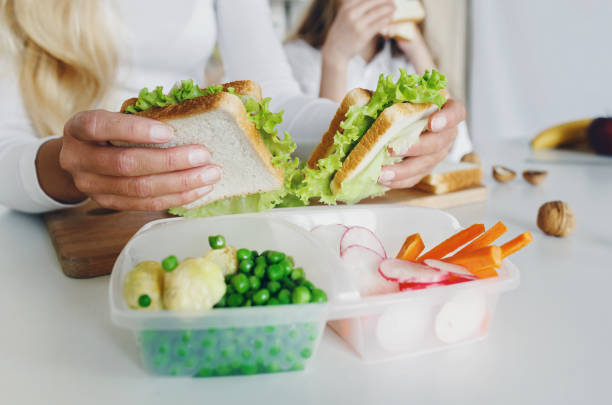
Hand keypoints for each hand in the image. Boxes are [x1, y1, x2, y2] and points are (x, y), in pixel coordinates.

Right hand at [57, 110, 220, 210]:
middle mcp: (79, 159)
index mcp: (79, 128)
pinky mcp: (109, 203)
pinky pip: (146, 204)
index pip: (101, 126)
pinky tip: (199, 189)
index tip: (169, 131)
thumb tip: (184, 94)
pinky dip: (176, 197)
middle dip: (171, 161)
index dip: (135, 130)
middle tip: (204, 154)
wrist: (81, 160)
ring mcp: (92, 186)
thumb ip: (143, 111)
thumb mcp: (114, 116)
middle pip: (127, 164)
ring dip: (180, 183)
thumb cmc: (107, 131)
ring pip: (140, 189)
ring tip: (210, 174)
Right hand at [321, 0, 394, 61]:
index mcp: (346, 6)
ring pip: (377, 12)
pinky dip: (386, 19)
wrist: (335, 50)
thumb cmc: (342, 32)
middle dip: (385, 0)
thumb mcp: (344, 15)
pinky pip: (378, 24)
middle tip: (393, 1)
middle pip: (372, 1)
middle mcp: (351, 13)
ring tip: (394, 8)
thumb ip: (355, 6)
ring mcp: (357, 24)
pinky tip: (391, 17)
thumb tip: (375, 2)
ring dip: (388, 9)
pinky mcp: (363, 34)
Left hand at [378, 99, 465, 187]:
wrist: (394, 122)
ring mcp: (436, 153)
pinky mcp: (423, 168)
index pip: (456, 112)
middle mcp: (445, 133)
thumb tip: (364, 104)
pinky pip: (415, 178)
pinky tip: (383, 180)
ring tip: (382, 173)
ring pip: (426, 164)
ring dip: (403, 170)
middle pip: (439, 143)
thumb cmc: (398, 104)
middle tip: (392, 149)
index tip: (432, 123)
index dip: (447, 118)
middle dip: (416, 148)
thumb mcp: (393, 95)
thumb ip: (385, 97)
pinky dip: (398, 181)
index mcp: (443, 109)